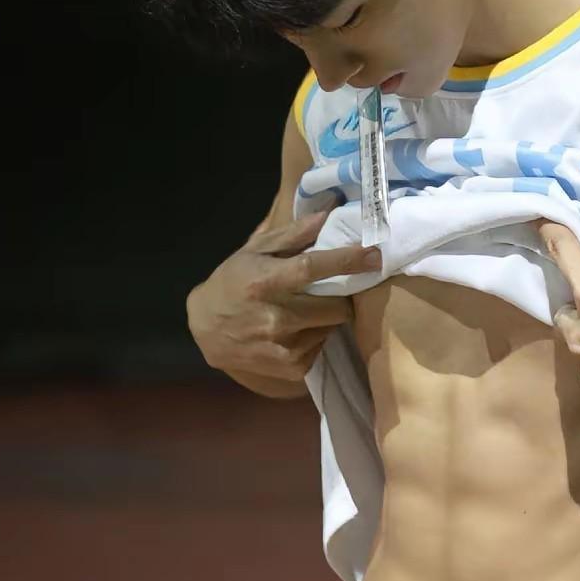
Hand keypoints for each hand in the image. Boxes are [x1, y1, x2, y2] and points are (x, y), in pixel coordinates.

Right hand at [187, 210, 379, 392]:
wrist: (203, 329)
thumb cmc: (232, 282)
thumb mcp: (255, 251)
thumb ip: (293, 234)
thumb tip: (329, 212)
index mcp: (267, 281)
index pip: (313, 268)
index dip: (347, 261)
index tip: (375, 255)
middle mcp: (277, 317)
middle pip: (337, 306)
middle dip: (339, 297)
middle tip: (326, 291)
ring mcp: (285, 347)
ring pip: (332, 327)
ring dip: (325, 317)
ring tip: (303, 311)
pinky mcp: (291, 368)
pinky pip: (322, 346)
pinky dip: (315, 337)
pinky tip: (295, 331)